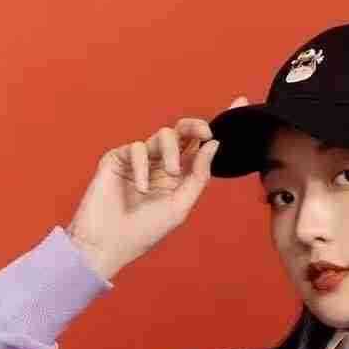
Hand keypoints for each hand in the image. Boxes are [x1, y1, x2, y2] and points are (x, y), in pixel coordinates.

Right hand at [66, 96, 248, 280]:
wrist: (109, 243)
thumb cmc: (145, 231)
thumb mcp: (180, 206)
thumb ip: (198, 175)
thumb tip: (213, 144)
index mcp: (180, 178)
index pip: (200, 149)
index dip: (215, 130)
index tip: (239, 105)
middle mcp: (162, 165)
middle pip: (182, 133)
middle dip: (195, 127)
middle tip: (205, 132)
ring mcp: (141, 160)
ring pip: (163, 135)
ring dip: (172, 151)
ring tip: (170, 173)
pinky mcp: (119, 158)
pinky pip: (137, 148)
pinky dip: (142, 166)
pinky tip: (141, 188)